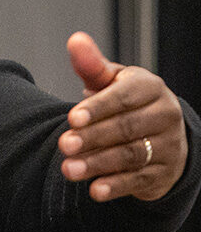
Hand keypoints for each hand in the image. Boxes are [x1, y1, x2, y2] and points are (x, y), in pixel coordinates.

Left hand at [58, 31, 186, 201]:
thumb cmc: (125, 101)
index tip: (72, 118)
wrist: (159, 133)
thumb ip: (91, 65)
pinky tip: (93, 191)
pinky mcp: (164, 172)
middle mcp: (165, 115)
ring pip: (132, 155)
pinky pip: (139, 180)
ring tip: (68, 169)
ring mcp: (169, 145)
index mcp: (151, 88)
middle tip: (63, 145)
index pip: (124, 97)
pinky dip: (116, 186)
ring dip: (98, 164)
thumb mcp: (110, 81)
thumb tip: (75, 40)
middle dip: (93, 137)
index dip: (98, 108)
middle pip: (127, 128)